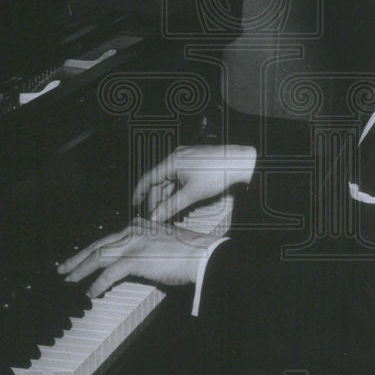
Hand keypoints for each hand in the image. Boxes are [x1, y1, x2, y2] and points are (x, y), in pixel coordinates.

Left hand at [56, 217, 220, 297]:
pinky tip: (91, 292)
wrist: (201, 255)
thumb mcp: (162, 245)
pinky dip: (98, 284)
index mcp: (138, 227)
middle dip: (78, 258)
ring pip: (98, 257)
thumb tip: (133, 265)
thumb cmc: (188, 252)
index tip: (79, 259)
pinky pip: (110, 273)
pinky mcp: (136, 259)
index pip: (107, 239)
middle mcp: (132, 232)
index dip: (90, 250)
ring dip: (81, 270)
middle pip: (97, 246)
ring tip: (70, 280)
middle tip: (63, 268)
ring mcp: (133, 244)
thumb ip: (146, 250)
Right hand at [132, 144, 255, 220]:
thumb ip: (171, 206)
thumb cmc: (217, 174)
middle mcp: (176, 157)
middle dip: (157, 199)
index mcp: (172, 161)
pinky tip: (178, 203)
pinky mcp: (195, 162)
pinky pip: (180, 177)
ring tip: (167, 214)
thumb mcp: (192, 193)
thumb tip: (155, 217)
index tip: (134, 204)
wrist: (240, 162)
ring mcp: (186, 159)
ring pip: (170, 180)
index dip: (140, 192)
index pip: (149, 178)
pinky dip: (177, 190)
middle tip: (156, 217)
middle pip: (160, 181)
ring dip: (168, 197)